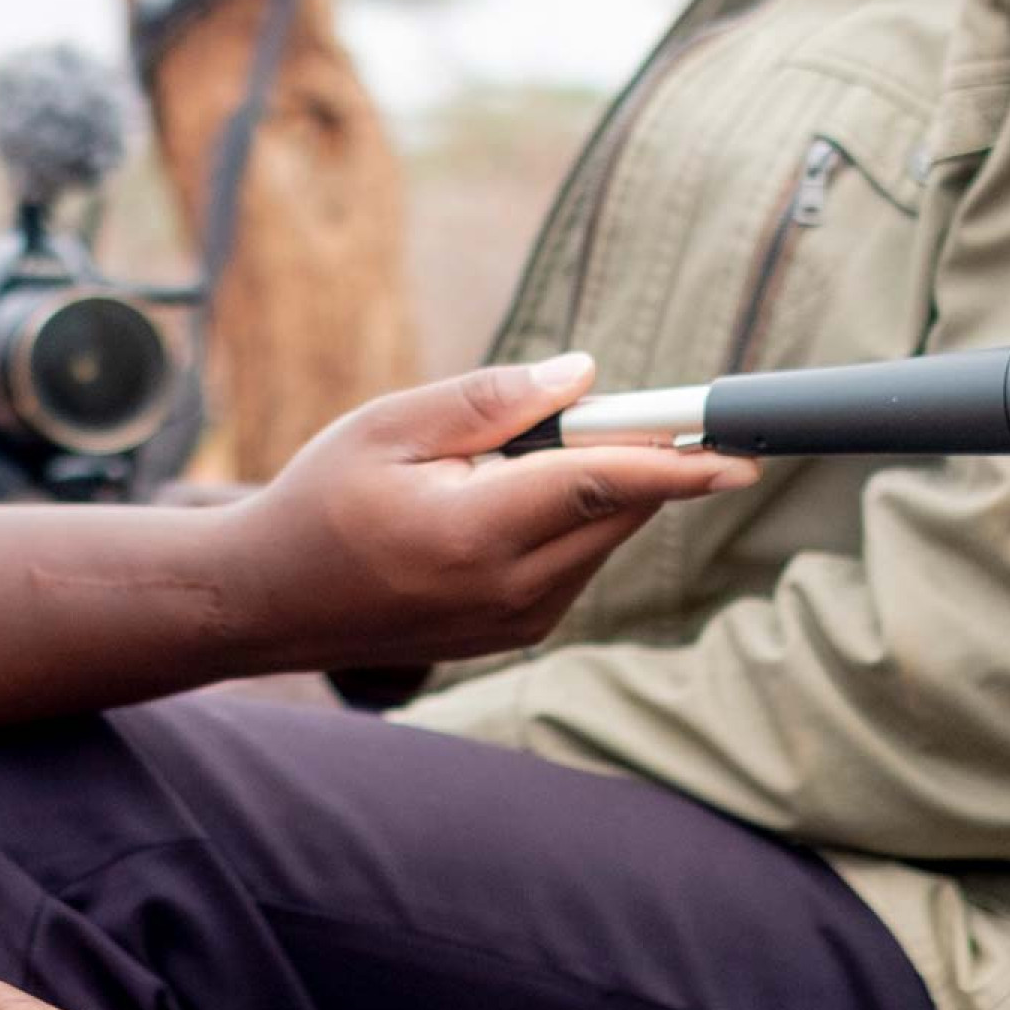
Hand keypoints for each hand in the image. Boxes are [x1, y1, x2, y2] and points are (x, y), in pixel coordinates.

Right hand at [222, 354, 753, 672]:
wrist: (268, 599)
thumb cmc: (319, 500)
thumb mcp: (387, 427)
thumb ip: (489, 401)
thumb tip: (586, 375)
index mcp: (472, 533)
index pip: (603, 487)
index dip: (678, 462)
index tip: (741, 452)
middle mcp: (508, 590)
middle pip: (618, 510)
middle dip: (624, 453)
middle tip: (569, 413)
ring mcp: (517, 622)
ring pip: (602, 537)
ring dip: (588, 488)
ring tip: (491, 469)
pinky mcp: (518, 634)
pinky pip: (577, 563)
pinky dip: (566, 522)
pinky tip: (494, 504)